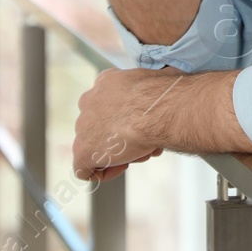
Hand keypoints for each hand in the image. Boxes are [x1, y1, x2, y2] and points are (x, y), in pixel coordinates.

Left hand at [72, 66, 178, 181]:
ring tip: (141, 152)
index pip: (110, 103)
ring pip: (96, 145)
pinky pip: (85, 168)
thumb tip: (169, 84)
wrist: (157, 110)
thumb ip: (153, 87)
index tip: (142, 125)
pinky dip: (103, 171)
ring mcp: (83, 126)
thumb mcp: (162, 78)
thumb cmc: (166, 94)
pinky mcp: (82, 150)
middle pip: (102, 125)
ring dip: (117, 153)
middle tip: (144, 141)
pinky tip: (123, 165)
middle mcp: (89, 101)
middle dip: (122, 137)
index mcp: (105, 81)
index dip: (126, 117)